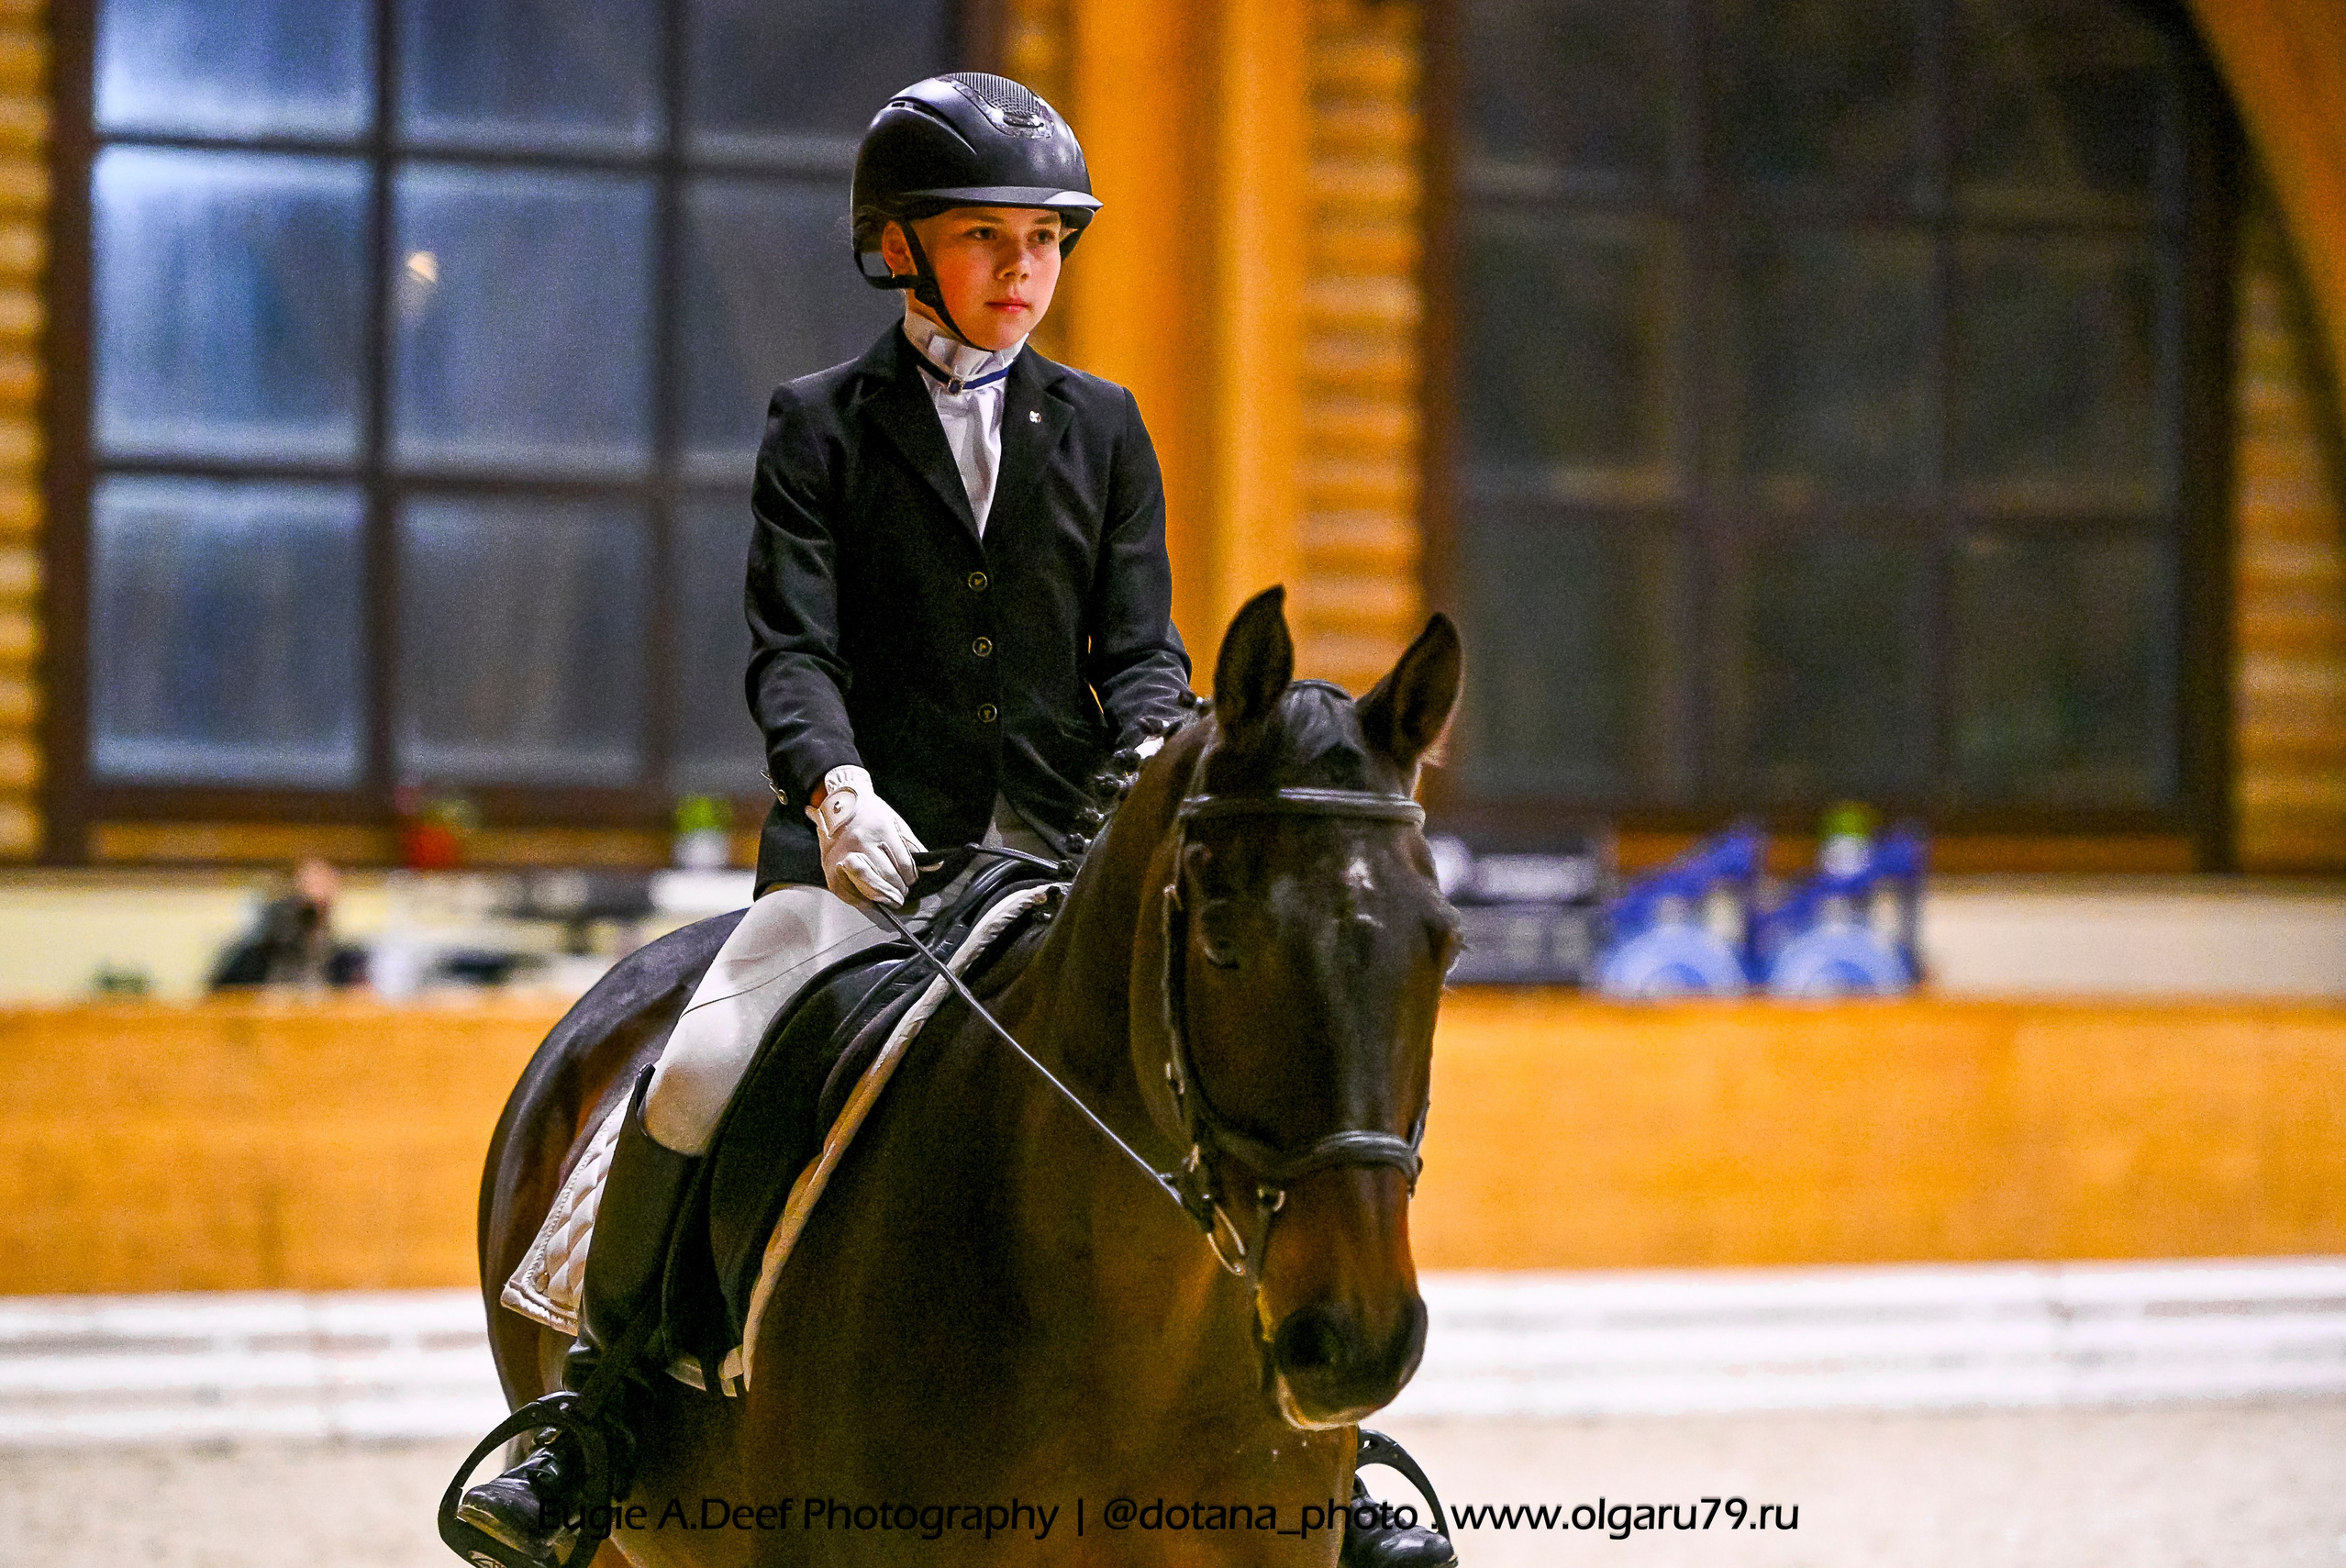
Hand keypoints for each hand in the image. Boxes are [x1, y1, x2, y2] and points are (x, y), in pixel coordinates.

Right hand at [805, 765, 924, 905]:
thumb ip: (913, 846)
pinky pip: (844, 889)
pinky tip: (869, 901)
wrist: (837, 802)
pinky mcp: (829, 865)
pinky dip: (858, 899)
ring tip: (891, 900)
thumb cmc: (869, 813)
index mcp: (880, 829)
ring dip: (882, 895)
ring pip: (865, 882)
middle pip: (886, 874)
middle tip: (903, 894)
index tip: (912, 880)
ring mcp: (842, 854)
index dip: (911, 877)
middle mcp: (860, 841)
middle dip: (899, 889)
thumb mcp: (895, 822)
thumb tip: (934, 866)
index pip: (903, 862)